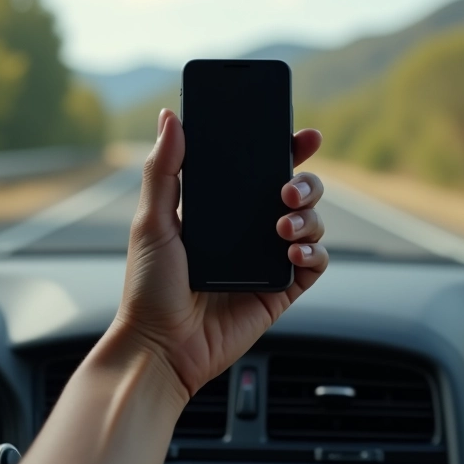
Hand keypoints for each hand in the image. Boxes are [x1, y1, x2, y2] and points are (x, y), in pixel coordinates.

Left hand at [111, 108, 327, 397]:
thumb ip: (163, 169)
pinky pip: (313, 265)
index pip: (260, 171)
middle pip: (295, 193)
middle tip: (289, 189)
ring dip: (309, 216)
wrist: (160, 347)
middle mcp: (247, 232)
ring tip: (284, 225)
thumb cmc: (149, 287)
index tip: (303, 135)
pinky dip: (313, 253)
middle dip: (306, 183)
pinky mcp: (280, 291)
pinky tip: (294, 251)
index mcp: (221, 210)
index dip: (286, 151)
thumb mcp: (151, 221)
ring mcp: (266, 260)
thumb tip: (170, 117)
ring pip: (311, 224)